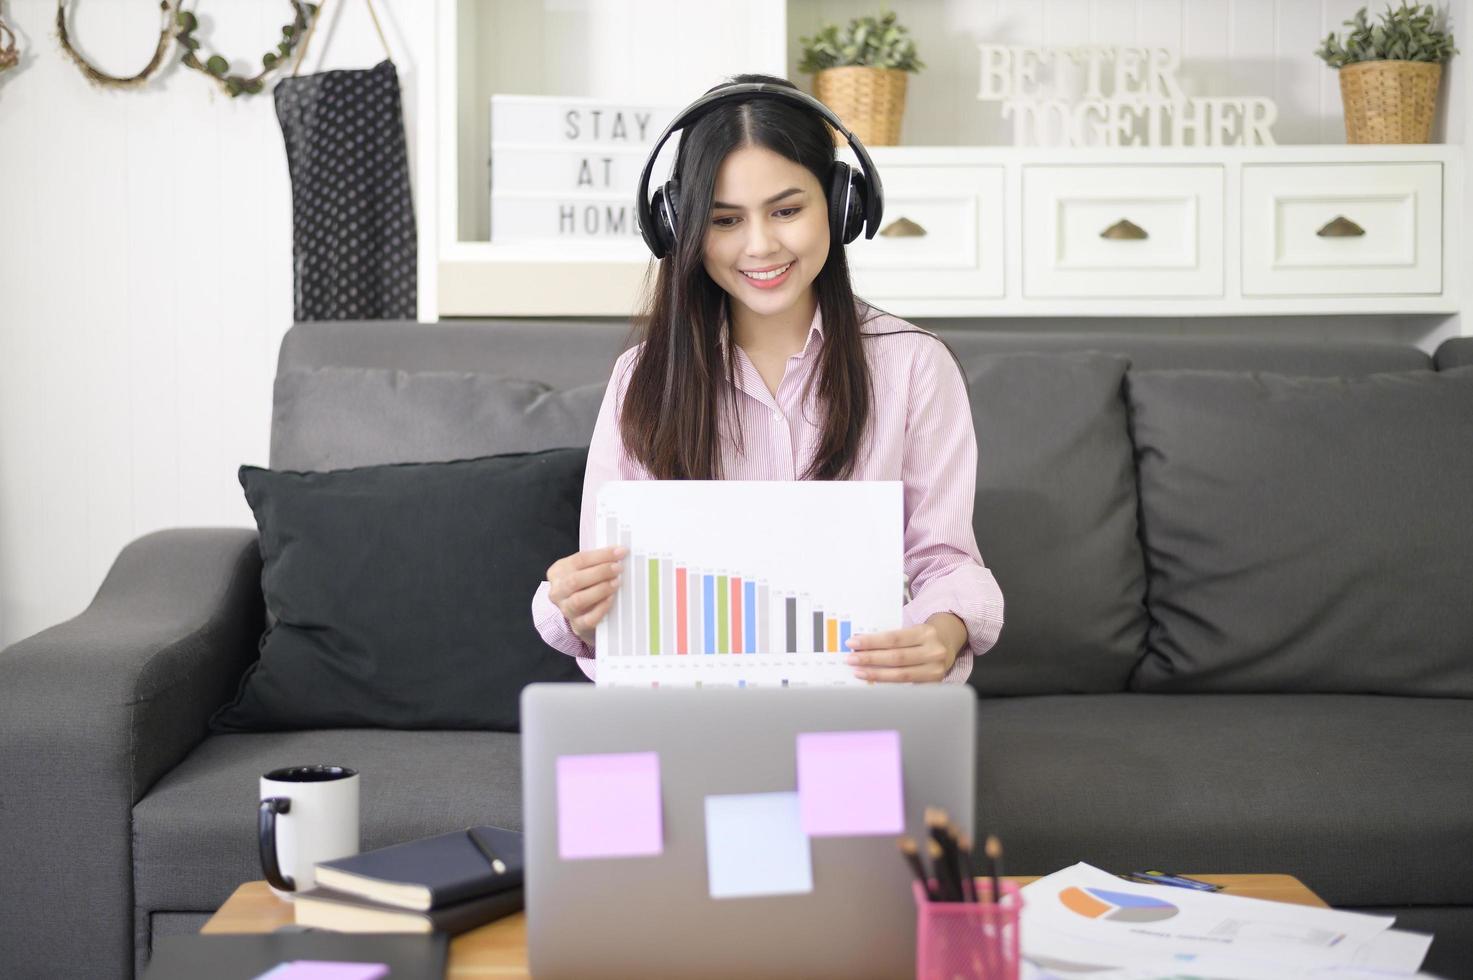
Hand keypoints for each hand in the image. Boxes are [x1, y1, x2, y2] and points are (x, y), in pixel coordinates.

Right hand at [545, 546, 626, 646]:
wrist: (580, 613)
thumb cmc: (586, 585)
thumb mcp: (584, 570)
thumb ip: (597, 562)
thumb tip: (619, 553)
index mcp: (558, 572)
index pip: (578, 560)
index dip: (601, 555)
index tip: (619, 552)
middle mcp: (558, 591)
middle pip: (575, 580)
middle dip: (600, 572)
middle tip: (618, 568)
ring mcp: (566, 609)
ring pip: (579, 600)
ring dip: (600, 589)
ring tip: (616, 583)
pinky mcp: (577, 626)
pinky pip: (588, 619)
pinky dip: (601, 608)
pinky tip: (612, 599)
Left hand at [844, 614, 964, 683]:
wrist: (948, 643)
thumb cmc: (923, 636)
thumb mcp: (913, 630)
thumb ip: (893, 638)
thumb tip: (862, 646)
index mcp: (926, 633)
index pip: (894, 638)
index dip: (872, 642)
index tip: (853, 643)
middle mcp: (933, 651)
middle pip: (896, 657)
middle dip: (870, 659)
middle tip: (851, 659)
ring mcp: (935, 670)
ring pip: (901, 675)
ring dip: (876, 674)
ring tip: (859, 672)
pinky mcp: (934, 683)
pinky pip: (907, 685)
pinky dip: (889, 685)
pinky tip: (875, 683)